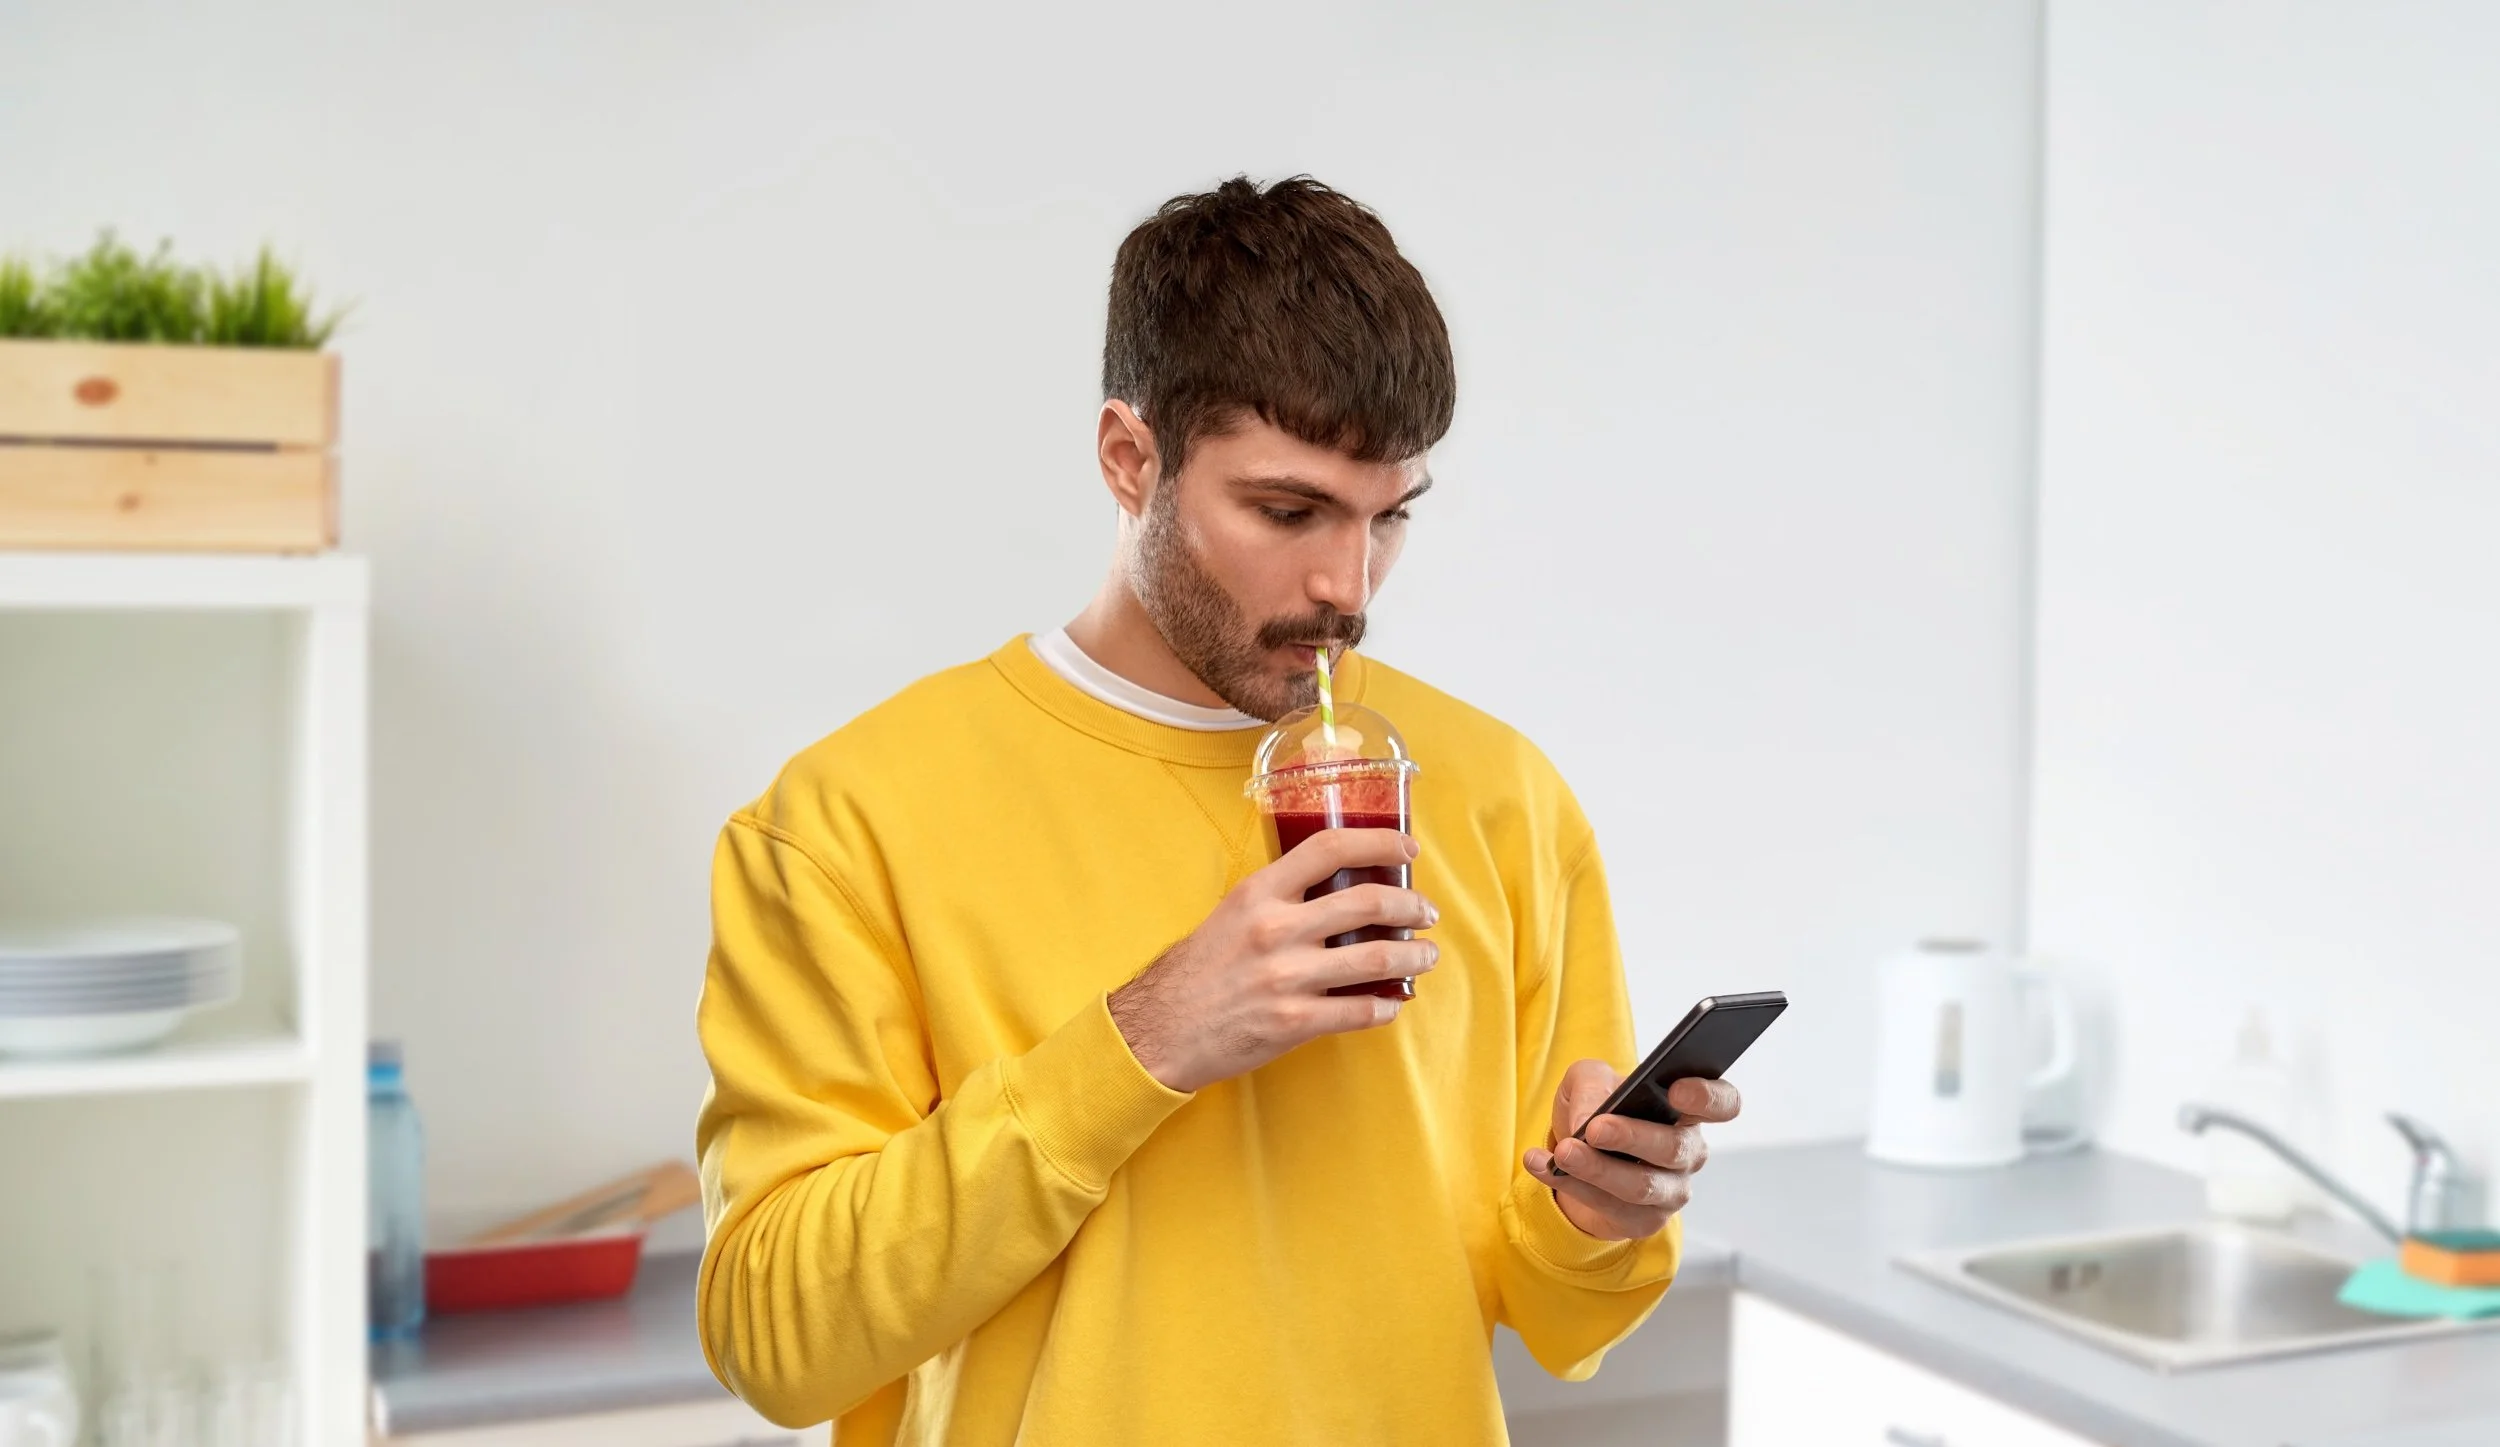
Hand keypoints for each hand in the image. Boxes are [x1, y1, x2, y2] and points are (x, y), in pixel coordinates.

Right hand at [1108, 829, 1436, 1092]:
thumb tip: (1337, 884)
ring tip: (1426, 955)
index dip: (1379, 842)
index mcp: (1259, 893)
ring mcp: (1286, 978)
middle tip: (1426, 911)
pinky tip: (1392, 1002)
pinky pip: (1359, 1011)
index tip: (1407, 848)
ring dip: (1413, 955)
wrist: (1161, 1029)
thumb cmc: (1199, 969)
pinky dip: (1386, 1006)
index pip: (1329, 848)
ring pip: (1376, 959)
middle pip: (1367, 902)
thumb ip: (1280, 896)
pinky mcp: (1292, 1022)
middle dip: (1411, 905)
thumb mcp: (1232, 912)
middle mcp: (1275, 930)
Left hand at [1521, 1060, 1741, 1240]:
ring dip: (1598, 1170)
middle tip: (1594, 1129)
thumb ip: (1592, 1085)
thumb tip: (1589, 1118)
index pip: (1722, 1102)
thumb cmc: (1597, 1108)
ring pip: (1641, 1186)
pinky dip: (1572, 1187)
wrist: (1576, 1154)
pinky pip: (1610, 1208)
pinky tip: (1542, 1166)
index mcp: (1688, 1110)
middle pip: (1674, 1148)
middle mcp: (1689, 1152)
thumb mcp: (1588, 1080)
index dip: (1707, 1097)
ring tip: (1564, 1153)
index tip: (1676, 1090)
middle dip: (1632, 1137)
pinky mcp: (1643, 1222)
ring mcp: (1671, 1191)